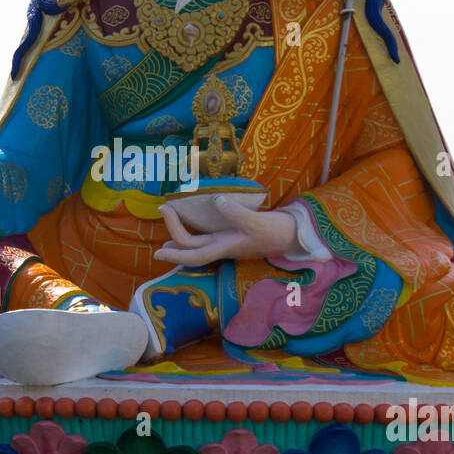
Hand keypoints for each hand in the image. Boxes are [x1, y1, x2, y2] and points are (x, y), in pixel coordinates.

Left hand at [154, 196, 303, 266]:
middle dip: (172, 236)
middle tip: (162, 209)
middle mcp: (223, 248)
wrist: (293, 235)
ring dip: (180, 241)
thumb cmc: (276, 231)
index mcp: (225, 248)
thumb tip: (216, 199)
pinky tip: (193, 225)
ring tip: (165, 240)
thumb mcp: (257, 221)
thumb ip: (235, 213)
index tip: (160, 242)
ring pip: (198, 246)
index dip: (174, 251)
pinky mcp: (233, 236)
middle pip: (191, 250)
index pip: (194, 254)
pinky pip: (207, 238)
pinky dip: (195, 235)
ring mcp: (227, 243)